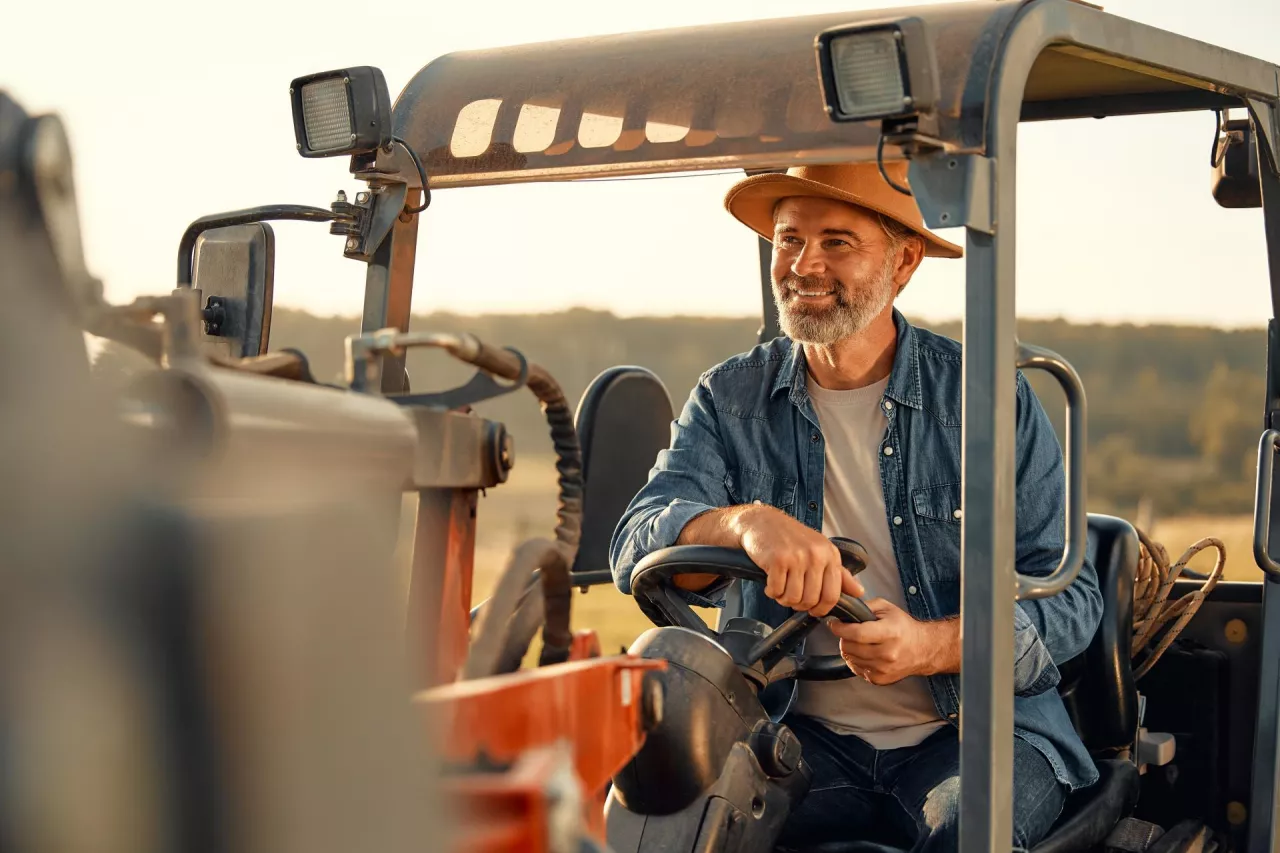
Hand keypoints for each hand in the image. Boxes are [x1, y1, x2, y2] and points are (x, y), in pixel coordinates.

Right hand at [733, 504, 864, 616]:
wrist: (762, 521)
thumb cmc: (790, 537)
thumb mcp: (820, 551)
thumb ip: (840, 574)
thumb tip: (859, 591)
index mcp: (830, 555)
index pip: (832, 595)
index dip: (821, 609)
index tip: (813, 610)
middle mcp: (816, 555)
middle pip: (811, 600)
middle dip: (799, 605)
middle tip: (791, 596)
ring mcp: (797, 556)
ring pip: (793, 598)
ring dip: (784, 599)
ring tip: (780, 588)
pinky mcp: (778, 559)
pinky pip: (776, 591)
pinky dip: (771, 592)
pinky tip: (770, 583)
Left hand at [829, 599, 958, 684]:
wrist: (922, 649)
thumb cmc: (904, 628)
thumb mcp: (886, 608)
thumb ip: (864, 606)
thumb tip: (844, 610)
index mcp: (890, 633)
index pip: (856, 633)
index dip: (840, 628)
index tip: (834, 623)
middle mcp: (887, 653)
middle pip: (849, 647)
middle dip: (844, 637)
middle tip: (850, 632)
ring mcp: (883, 669)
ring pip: (849, 658)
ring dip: (849, 648)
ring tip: (861, 642)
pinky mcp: (879, 679)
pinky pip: (855, 668)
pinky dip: (856, 660)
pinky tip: (866, 653)